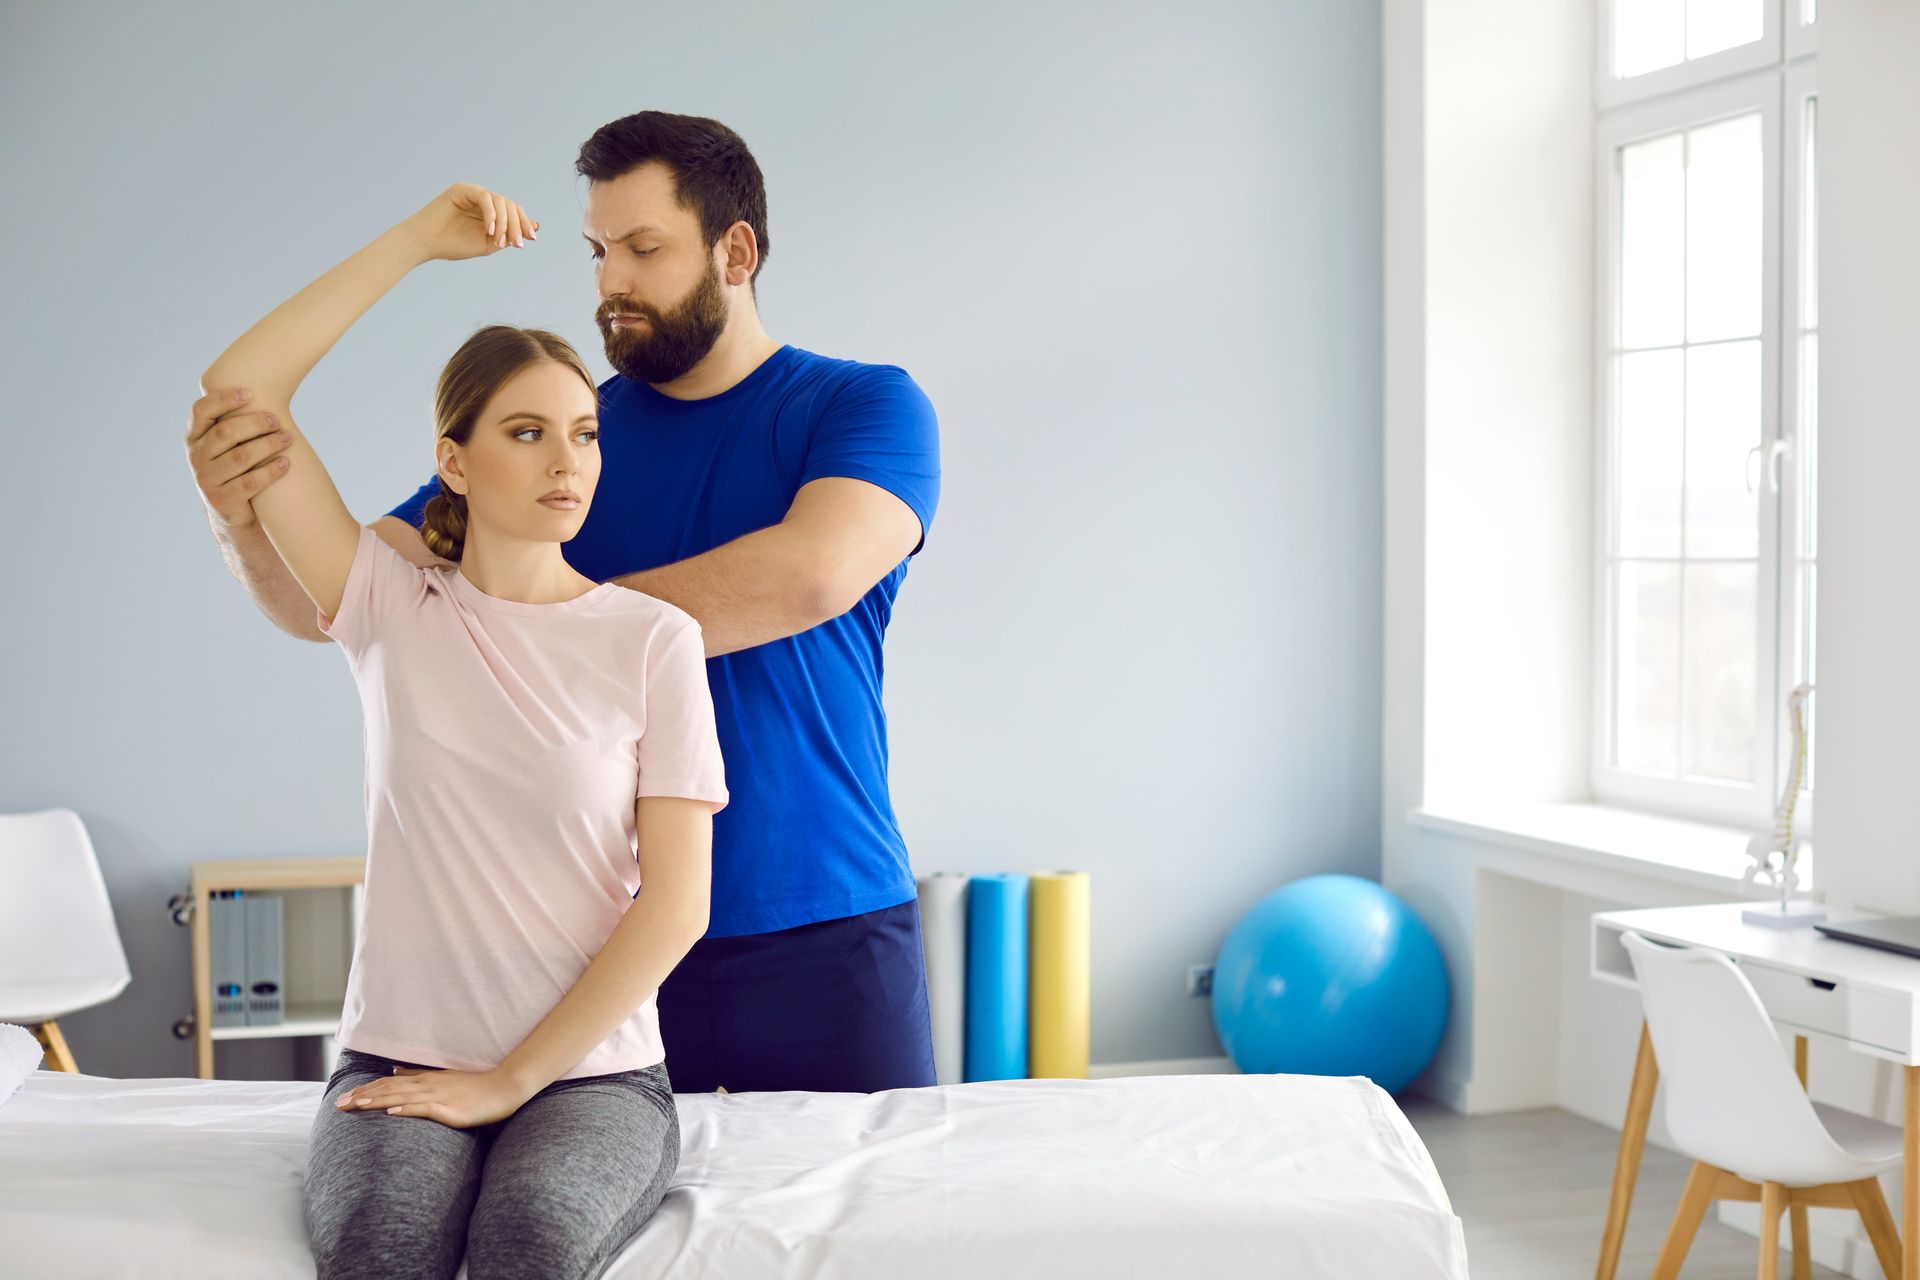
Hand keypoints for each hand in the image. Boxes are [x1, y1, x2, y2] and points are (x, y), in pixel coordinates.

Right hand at [186, 387, 288, 528]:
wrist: (231, 509)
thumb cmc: (235, 466)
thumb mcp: (228, 443)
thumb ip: (233, 420)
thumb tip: (261, 382)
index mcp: (194, 437)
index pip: (201, 411)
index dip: (223, 399)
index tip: (249, 392)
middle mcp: (196, 456)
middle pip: (226, 432)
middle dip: (255, 423)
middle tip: (278, 420)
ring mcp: (206, 479)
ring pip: (240, 456)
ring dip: (268, 445)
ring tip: (289, 438)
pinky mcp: (222, 500)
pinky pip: (250, 482)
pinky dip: (271, 471)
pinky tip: (287, 463)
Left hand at [333, 1065, 535, 1128]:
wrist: (504, 1088)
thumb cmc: (475, 1086)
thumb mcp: (443, 1078)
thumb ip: (417, 1075)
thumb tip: (393, 1071)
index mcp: (424, 1080)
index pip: (388, 1084)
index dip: (365, 1090)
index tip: (344, 1098)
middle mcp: (427, 1085)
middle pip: (389, 1090)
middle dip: (362, 1097)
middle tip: (338, 1105)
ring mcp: (438, 1096)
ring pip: (402, 1098)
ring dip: (377, 1101)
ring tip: (356, 1106)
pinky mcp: (450, 1109)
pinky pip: (425, 1109)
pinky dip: (407, 1110)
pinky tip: (392, 1113)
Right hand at [399, 182, 538, 261]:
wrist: (425, 243)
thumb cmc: (453, 245)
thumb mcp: (488, 244)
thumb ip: (509, 235)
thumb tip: (534, 227)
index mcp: (489, 212)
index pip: (514, 211)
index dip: (524, 223)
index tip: (531, 239)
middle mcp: (482, 200)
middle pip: (510, 205)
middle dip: (517, 225)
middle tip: (516, 244)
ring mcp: (473, 193)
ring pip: (501, 201)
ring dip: (505, 223)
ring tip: (499, 241)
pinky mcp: (462, 189)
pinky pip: (485, 197)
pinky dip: (492, 214)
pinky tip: (490, 230)